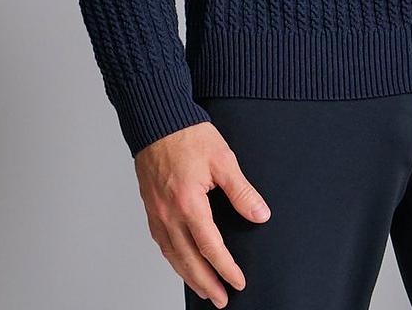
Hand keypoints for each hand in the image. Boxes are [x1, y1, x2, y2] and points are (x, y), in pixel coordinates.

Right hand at [134, 121, 270, 306]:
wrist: (157, 120)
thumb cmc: (189, 135)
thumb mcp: (223, 159)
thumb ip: (241, 191)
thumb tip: (260, 215)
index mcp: (189, 203)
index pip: (210, 247)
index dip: (226, 268)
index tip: (238, 282)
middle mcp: (169, 213)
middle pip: (188, 260)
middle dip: (206, 283)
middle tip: (221, 300)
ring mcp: (157, 212)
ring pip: (172, 255)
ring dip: (188, 276)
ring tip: (203, 289)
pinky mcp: (150, 207)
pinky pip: (161, 242)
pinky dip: (173, 258)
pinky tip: (181, 262)